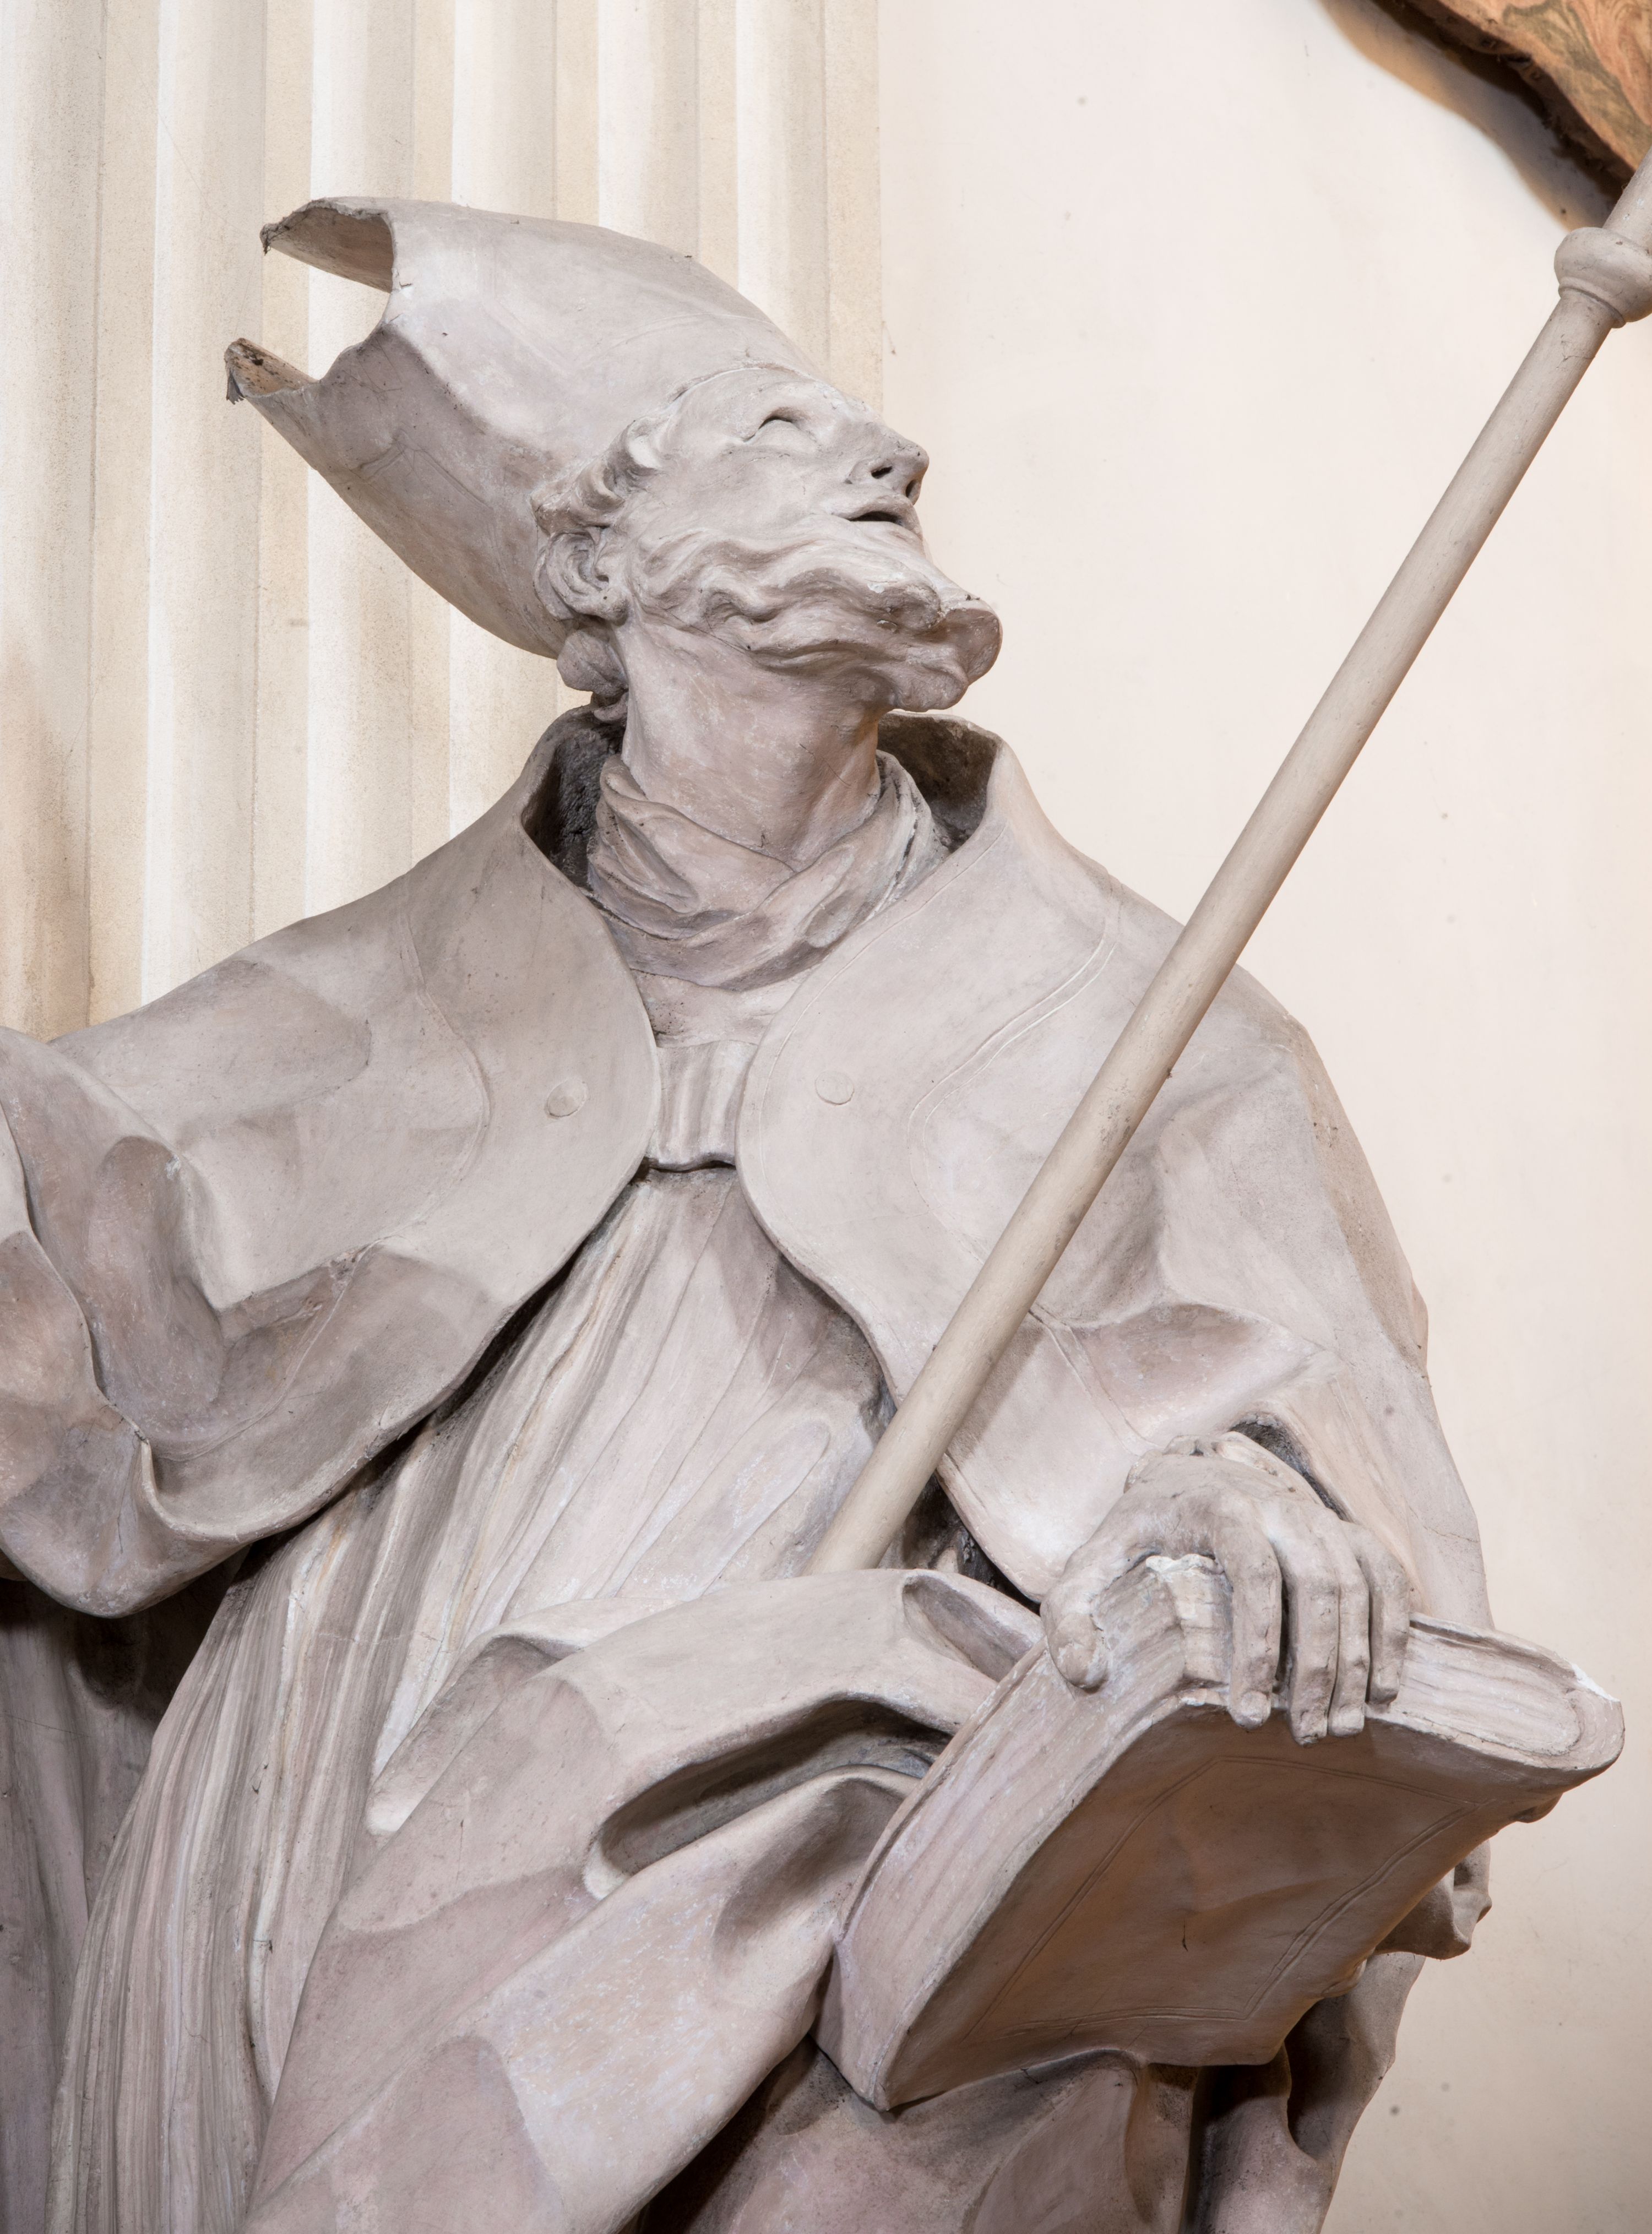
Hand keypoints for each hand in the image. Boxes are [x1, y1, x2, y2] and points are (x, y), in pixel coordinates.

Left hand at [1042, 1433, 1412, 1741]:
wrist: (1186, 1475)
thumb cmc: (1136, 1533)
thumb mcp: (1090, 1565)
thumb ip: (1069, 1613)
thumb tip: (1083, 1673)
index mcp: (1219, 1506)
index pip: (1252, 1573)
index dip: (1257, 1645)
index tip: (1248, 1714)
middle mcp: (1279, 1505)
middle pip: (1318, 1583)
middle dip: (1318, 1665)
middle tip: (1306, 1734)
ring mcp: (1320, 1517)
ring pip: (1358, 1586)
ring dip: (1358, 1660)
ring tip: (1341, 1727)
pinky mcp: (1348, 1533)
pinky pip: (1387, 1577)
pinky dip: (1394, 1630)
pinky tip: (1386, 1690)